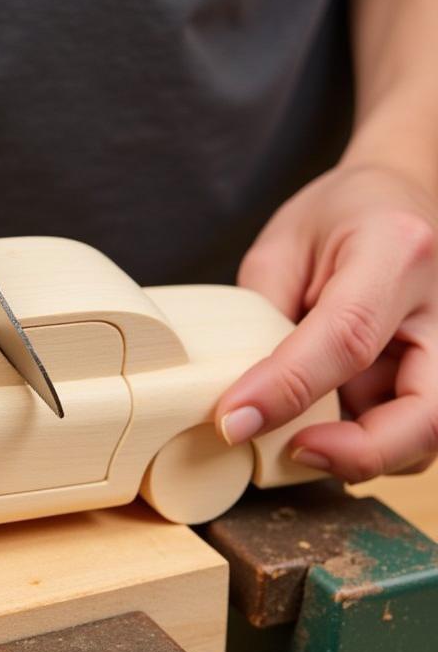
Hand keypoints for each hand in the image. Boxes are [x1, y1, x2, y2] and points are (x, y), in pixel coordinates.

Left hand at [215, 163, 437, 481]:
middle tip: (291, 452)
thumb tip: (239, 397)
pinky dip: (370, 444)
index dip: (287, 389)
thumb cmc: (339, 215)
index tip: (233, 422)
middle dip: (357, 452)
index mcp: (397, 251)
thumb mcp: (281, 248)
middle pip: (425, 413)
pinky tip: (328, 430)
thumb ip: (263, 317)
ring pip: (428, 435)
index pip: (345, 337)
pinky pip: (415, 429)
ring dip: (363, 455)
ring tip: (300, 440)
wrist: (398, 196)